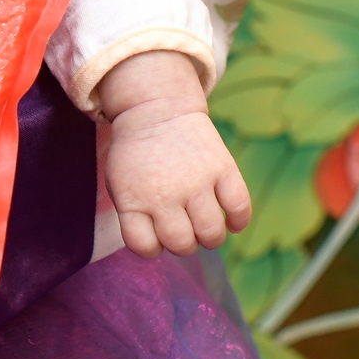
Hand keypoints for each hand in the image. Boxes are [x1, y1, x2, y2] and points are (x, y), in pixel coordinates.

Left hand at [94, 50, 251, 256]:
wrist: (155, 110)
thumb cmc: (136, 156)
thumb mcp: (119, 185)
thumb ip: (135, 217)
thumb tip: (161, 247)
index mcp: (133, 200)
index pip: (144, 247)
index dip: (152, 248)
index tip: (155, 236)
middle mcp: (164, 194)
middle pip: (182, 244)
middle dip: (184, 244)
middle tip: (184, 229)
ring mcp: (195, 181)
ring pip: (212, 234)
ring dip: (210, 238)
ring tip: (205, 225)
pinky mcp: (221, 167)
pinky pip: (239, 207)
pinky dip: (239, 221)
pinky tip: (232, 222)